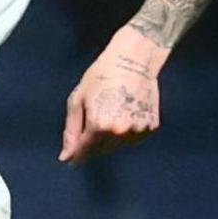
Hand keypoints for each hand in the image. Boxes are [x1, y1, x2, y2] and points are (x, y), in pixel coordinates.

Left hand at [61, 26, 167, 161]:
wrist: (134, 60)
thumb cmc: (101, 76)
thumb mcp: (77, 100)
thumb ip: (71, 131)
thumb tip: (66, 157)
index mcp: (99, 125)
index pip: (84, 151)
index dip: (76, 155)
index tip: (70, 158)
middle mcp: (120, 132)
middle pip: (101, 150)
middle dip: (91, 144)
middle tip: (91, 124)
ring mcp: (138, 130)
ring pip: (117, 145)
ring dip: (109, 138)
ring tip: (110, 111)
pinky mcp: (151, 126)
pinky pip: (133, 137)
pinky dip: (126, 131)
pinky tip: (124, 111)